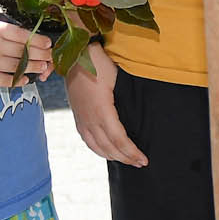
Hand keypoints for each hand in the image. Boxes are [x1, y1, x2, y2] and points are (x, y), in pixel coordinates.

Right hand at [0, 17, 50, 87]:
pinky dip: (18, 81)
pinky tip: (25, 81)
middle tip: (51, 58)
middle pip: (26, 51)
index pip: (24, 34)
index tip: (48, 43)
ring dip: (34, 68)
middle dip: (42, 56)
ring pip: (20, 67)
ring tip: (43, 69)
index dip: (39, 40)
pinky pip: (7, 81)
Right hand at [64, 47, 146, 167]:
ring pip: (97, 147)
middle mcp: (89, 119)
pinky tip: (107, 152)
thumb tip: (143, 114)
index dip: (131, 152)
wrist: (75, 56)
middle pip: (109, 147)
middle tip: (140, 163)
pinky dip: (99, 150)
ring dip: (113, 156)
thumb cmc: (98, 63)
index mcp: (101, 110)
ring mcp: (82, 119)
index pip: (119, 139)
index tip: (143, 159)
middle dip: (126, 158)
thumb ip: (128, 99)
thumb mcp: (118, 79)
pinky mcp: (77, 117)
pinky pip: (87, 140)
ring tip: (127, 161)